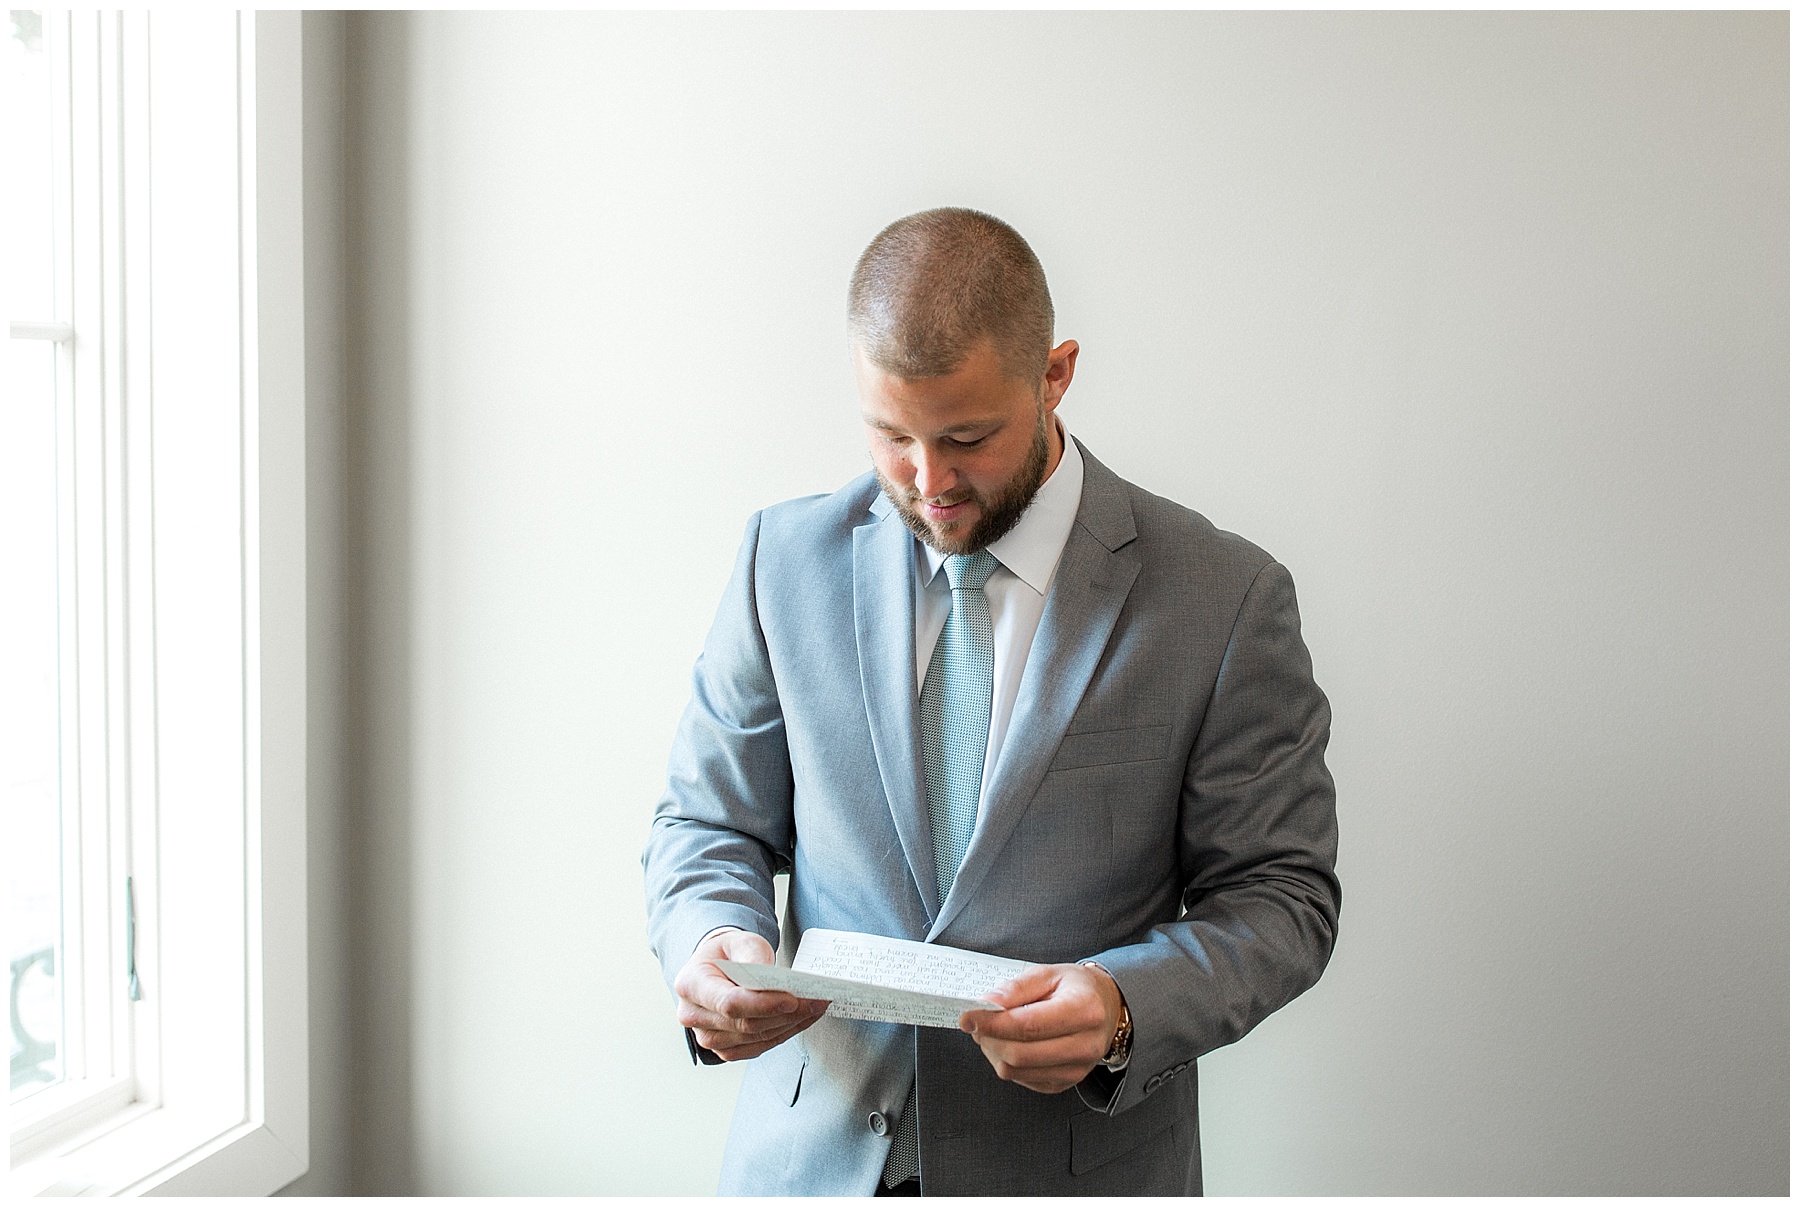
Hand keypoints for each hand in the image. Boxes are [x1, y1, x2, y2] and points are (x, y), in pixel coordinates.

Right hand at [673, 928, 827, 1060]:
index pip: (729, 1003)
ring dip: (790, 1024)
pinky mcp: (725, 1049)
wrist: (717, 968)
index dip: (763, 1005)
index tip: (792, 999)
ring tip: (816, 1006)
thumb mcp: (740, 941)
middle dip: (786, 1014)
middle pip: (746, 1024)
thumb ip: (752, 955)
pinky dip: (784, 1033)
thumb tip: (771, 980)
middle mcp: (693, 1015)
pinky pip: (759, 1047)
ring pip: (756, 1038)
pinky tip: (802, 1018)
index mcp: (690, 984)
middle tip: (817, 1000)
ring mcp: (707, 1037)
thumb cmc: (727, 953)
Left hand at [959, 963, 1123, 1093]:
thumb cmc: (1077, 989)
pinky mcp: (1066, 1083)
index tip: (968, 1016)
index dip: (992, 1023)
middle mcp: (1086, 1045)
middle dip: (989, 1038)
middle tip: (977, 1023)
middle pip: (1020, 1053)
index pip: (1028, 1025)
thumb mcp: (1049, 973)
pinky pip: (1023, 1080)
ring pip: (1016, 1071)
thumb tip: (988, 1004)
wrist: (1107, 1008)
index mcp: (1085, 1010)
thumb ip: (1017, 988)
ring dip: (994, 1052)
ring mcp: (1078, 1069)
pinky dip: (1007, 1063)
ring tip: (992, 1032)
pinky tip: (1009, 1044)